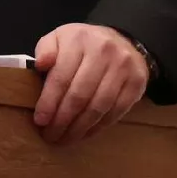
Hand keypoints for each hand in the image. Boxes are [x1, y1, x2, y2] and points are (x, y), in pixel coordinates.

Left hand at [30, 23, 148, 144]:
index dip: (49, 103)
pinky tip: (85, 133)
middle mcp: (103, 50)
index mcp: (79, 39)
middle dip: (62, 121)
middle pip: (79, 95)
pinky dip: (98, 127)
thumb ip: (46, 49)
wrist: (123, 40)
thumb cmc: (83, 45)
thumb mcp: (60, 38)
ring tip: (65, 139)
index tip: (40, 121)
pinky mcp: (136, 82)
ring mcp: (123, 67)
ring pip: (98, 107)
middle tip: (51, 136)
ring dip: (79, 128)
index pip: (61, 76)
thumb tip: (40, 64)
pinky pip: (115, 112)